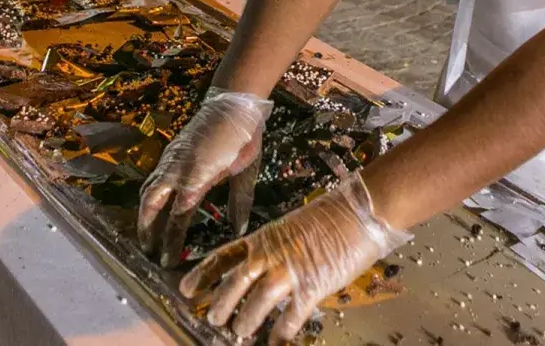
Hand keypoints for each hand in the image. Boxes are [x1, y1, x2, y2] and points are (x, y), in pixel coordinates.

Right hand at [137, 90, 272, 267]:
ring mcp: (171, 158)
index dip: (170, 241)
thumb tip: (238, 230)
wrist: (233, 103)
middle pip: (151, 203)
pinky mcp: (171, 151)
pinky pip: (154, 176)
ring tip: (146, 232)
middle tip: (148, 251)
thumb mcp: (245, 172)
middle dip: (146, 229)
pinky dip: (149, 194)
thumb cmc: (243, 138)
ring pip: (148, 189)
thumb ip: (239, 202)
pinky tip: (155, 204)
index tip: (167, 261)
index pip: (177, 217)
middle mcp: (177, 169)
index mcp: (196, 178)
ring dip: (144, 212)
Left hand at [179, 172, 409, 343]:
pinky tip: (275, 345)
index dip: (202, 275)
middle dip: (220, 304)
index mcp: (262, 239)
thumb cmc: (329, 217)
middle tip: (212, 320)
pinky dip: (280, 335)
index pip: (222, 257)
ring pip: (256, 303)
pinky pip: (290, 318)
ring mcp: (288, 272)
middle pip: (233, 283)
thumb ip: (274, 250)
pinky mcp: (311, 288)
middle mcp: (269, 255)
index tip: (186, 290)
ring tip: (238, 334)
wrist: (358, 212)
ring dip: (245, 321)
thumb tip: (265, 271)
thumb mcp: (291, 228)